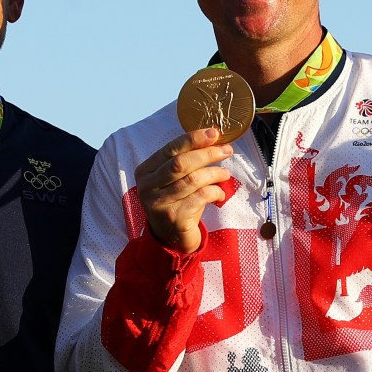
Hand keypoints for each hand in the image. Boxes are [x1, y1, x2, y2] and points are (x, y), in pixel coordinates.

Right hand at [134, 128, 233, 253]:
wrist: (171, 238)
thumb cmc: (177, 202)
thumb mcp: (174, 180)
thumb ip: (185, 161)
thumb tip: (213, 138)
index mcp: (145, 171)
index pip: (170, 149)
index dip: (193, 139)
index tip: (214, 133)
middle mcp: (147, 187)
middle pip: (180, 163)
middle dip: (207, 153)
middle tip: (227, 150)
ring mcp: (158, 203)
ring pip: (192, 180)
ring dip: (214, 173)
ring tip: (226, 173)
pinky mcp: (174, 218)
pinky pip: (200, 197)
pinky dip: (215, 191)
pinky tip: (220, 193)